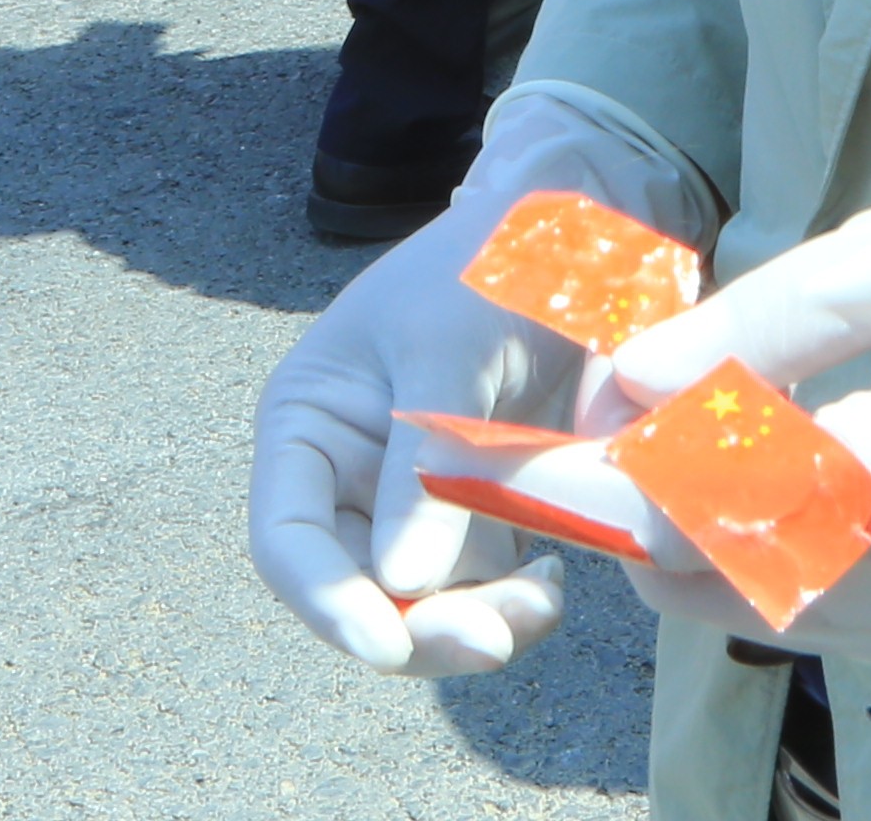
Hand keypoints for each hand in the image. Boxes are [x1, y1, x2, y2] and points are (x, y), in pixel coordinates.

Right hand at [253, 93, 714, 679]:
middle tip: (491, 640)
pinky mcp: (482, 513)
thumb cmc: (493, 260)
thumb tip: (399, 583)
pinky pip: (486, 587)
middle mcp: (352, 476)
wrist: (582, 229)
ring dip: (478, 623)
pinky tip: (555, 573)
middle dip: (417, 629)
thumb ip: (424, 455)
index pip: (289, 542)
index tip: (388, 642)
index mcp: (310, 425)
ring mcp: (418, 501)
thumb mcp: (451, 344)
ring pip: (427, 605)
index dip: (327, 603)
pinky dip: (516, 601)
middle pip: (359, 591)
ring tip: (544, 597)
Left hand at [546, 162, 870, 668]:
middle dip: (621, 518)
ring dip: (682, 545)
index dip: (596, 485)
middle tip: (557, 447)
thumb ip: (763, 322)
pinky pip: (832, 615)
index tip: (514, 450)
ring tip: (632, 457)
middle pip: (722, 581)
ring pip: (769, 610)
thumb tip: (631, 379)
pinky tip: (733, 492)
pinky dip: (761, 564)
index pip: (704, 509)